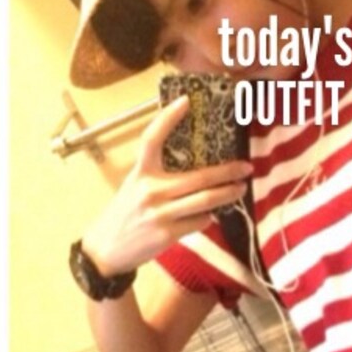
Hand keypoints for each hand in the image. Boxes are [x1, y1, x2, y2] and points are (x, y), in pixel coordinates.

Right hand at [81, 96, 253, 277]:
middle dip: (227, 172)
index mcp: (140, 173)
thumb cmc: (125, 214)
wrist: (106, 250)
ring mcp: (160, 213)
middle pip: (198, 177)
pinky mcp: (167, 233)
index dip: (168, 118)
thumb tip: (196, 169)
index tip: (185, 102)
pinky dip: (208, 217)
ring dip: (227, 194)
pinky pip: (199, 221)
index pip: (152, 139)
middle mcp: (150, 190)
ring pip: (205, 201)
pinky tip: (209, 215)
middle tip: (246, 167)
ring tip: (240, 189)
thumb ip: (158, 177)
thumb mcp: (135, 187)